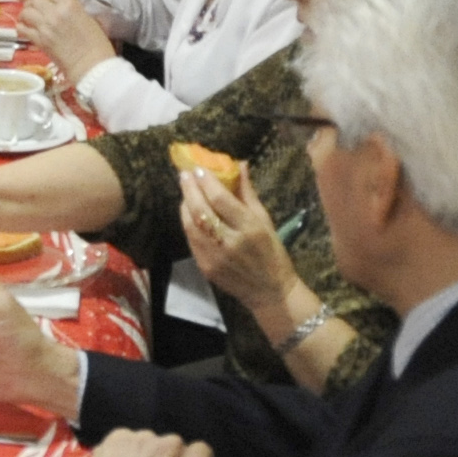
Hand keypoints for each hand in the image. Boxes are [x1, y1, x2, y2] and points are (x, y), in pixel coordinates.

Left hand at [17, 0, 115, 81]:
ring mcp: (45, 26)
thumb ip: (72, 9)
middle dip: (31, 3)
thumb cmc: (97, 43)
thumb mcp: (88, 18)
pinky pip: (22, 29)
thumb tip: (61, 6)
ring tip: (27, 19)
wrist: (92, 65)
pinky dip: (21, 28)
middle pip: (34, 0)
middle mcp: (55, 12)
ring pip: (25, 13)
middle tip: (33, 8)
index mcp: (69, 4)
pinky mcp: (39, 40)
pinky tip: (25, 30)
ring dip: (25, 15)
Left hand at [178, 167, 300, 313]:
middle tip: (184, 173)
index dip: (207, 181)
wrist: (270, 292)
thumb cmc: (272, 252)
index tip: (199, 168)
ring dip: (185, 204)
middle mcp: (230, 242)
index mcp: (249, 228)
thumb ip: (247, 192)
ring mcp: (214, 257)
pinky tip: (189, 211)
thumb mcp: (265, 221)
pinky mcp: (205, 267)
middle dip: (190, 189)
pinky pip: (191, 239)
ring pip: (191, 225)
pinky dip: (188, 222)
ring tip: (186, 190)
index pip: (221, 199)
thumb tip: (239, 164)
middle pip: (201, 210)